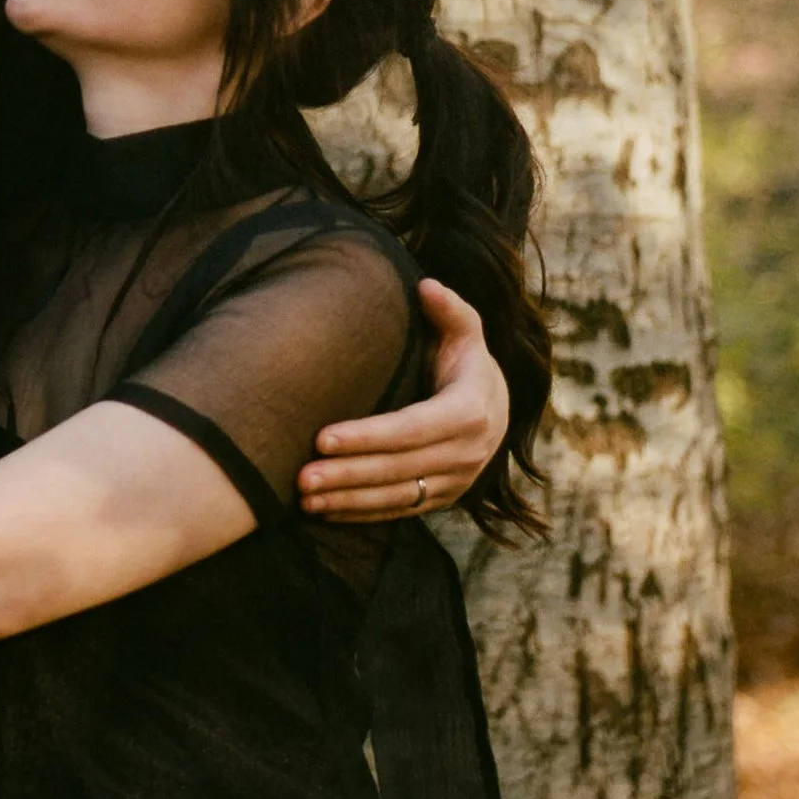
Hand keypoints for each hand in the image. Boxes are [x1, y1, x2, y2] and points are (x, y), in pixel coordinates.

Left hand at [297, 280, 511, 522]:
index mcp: (470, 411)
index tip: (322, 438)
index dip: (367, 436)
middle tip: (300, 477)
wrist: (498, 405)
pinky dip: (361, 513)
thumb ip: (450, 309)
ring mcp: (456, 481)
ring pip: (396, 497)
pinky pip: (400, 511)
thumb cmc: (466, 359)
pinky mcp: (444, 498)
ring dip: (348, 499)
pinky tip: (324, 510)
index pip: (411, 429)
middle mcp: (468, 453)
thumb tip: (426, 285)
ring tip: (304, 497)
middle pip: (398, 469)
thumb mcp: (465, 331)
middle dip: (347, 474)